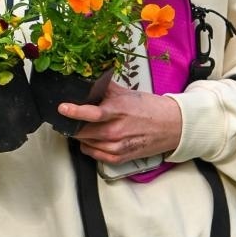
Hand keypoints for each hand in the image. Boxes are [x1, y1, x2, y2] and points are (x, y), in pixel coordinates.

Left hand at [60, 80, 181, 164]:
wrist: (173, 126)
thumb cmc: (151, 109)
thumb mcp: (128, 93)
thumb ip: (105, 88)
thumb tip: (87, 79)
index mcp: (119, 111)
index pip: (92, 113)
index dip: (75, 111)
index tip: (62, 108)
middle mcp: (117, 131)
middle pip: (84, 132)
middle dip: (72, 125)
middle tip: (67, 118)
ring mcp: (119, 146)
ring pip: (87, 144)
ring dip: (80, 136)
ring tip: (80, 127)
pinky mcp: (121, 157)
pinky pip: (95, 155)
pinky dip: (89, 147)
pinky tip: (90, 139)